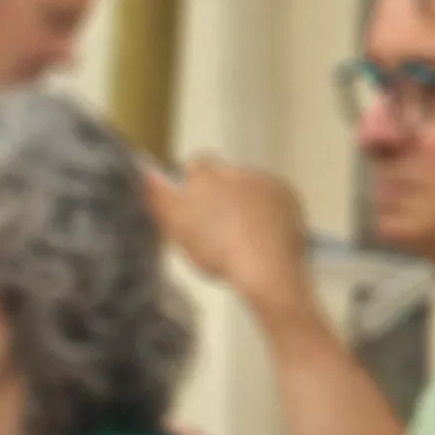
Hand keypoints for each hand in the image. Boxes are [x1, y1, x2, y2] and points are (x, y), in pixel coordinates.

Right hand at [142, 156, 315, 306]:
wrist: (267, 268)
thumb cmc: (217, 251)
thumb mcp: (175, 227)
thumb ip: (156, 196)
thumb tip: (143, 172)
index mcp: (206, 177)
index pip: (195, 165)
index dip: (192, 184)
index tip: (193, 207)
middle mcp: (237, 171)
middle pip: (224, 177)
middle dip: (220, 194)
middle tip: (216, 226)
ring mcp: (267, 182)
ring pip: (250, 187)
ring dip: (245, 201)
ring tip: (241, 234)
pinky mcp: (290, 197)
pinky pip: (274, 198)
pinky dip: (268, 211)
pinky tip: (263, 235)